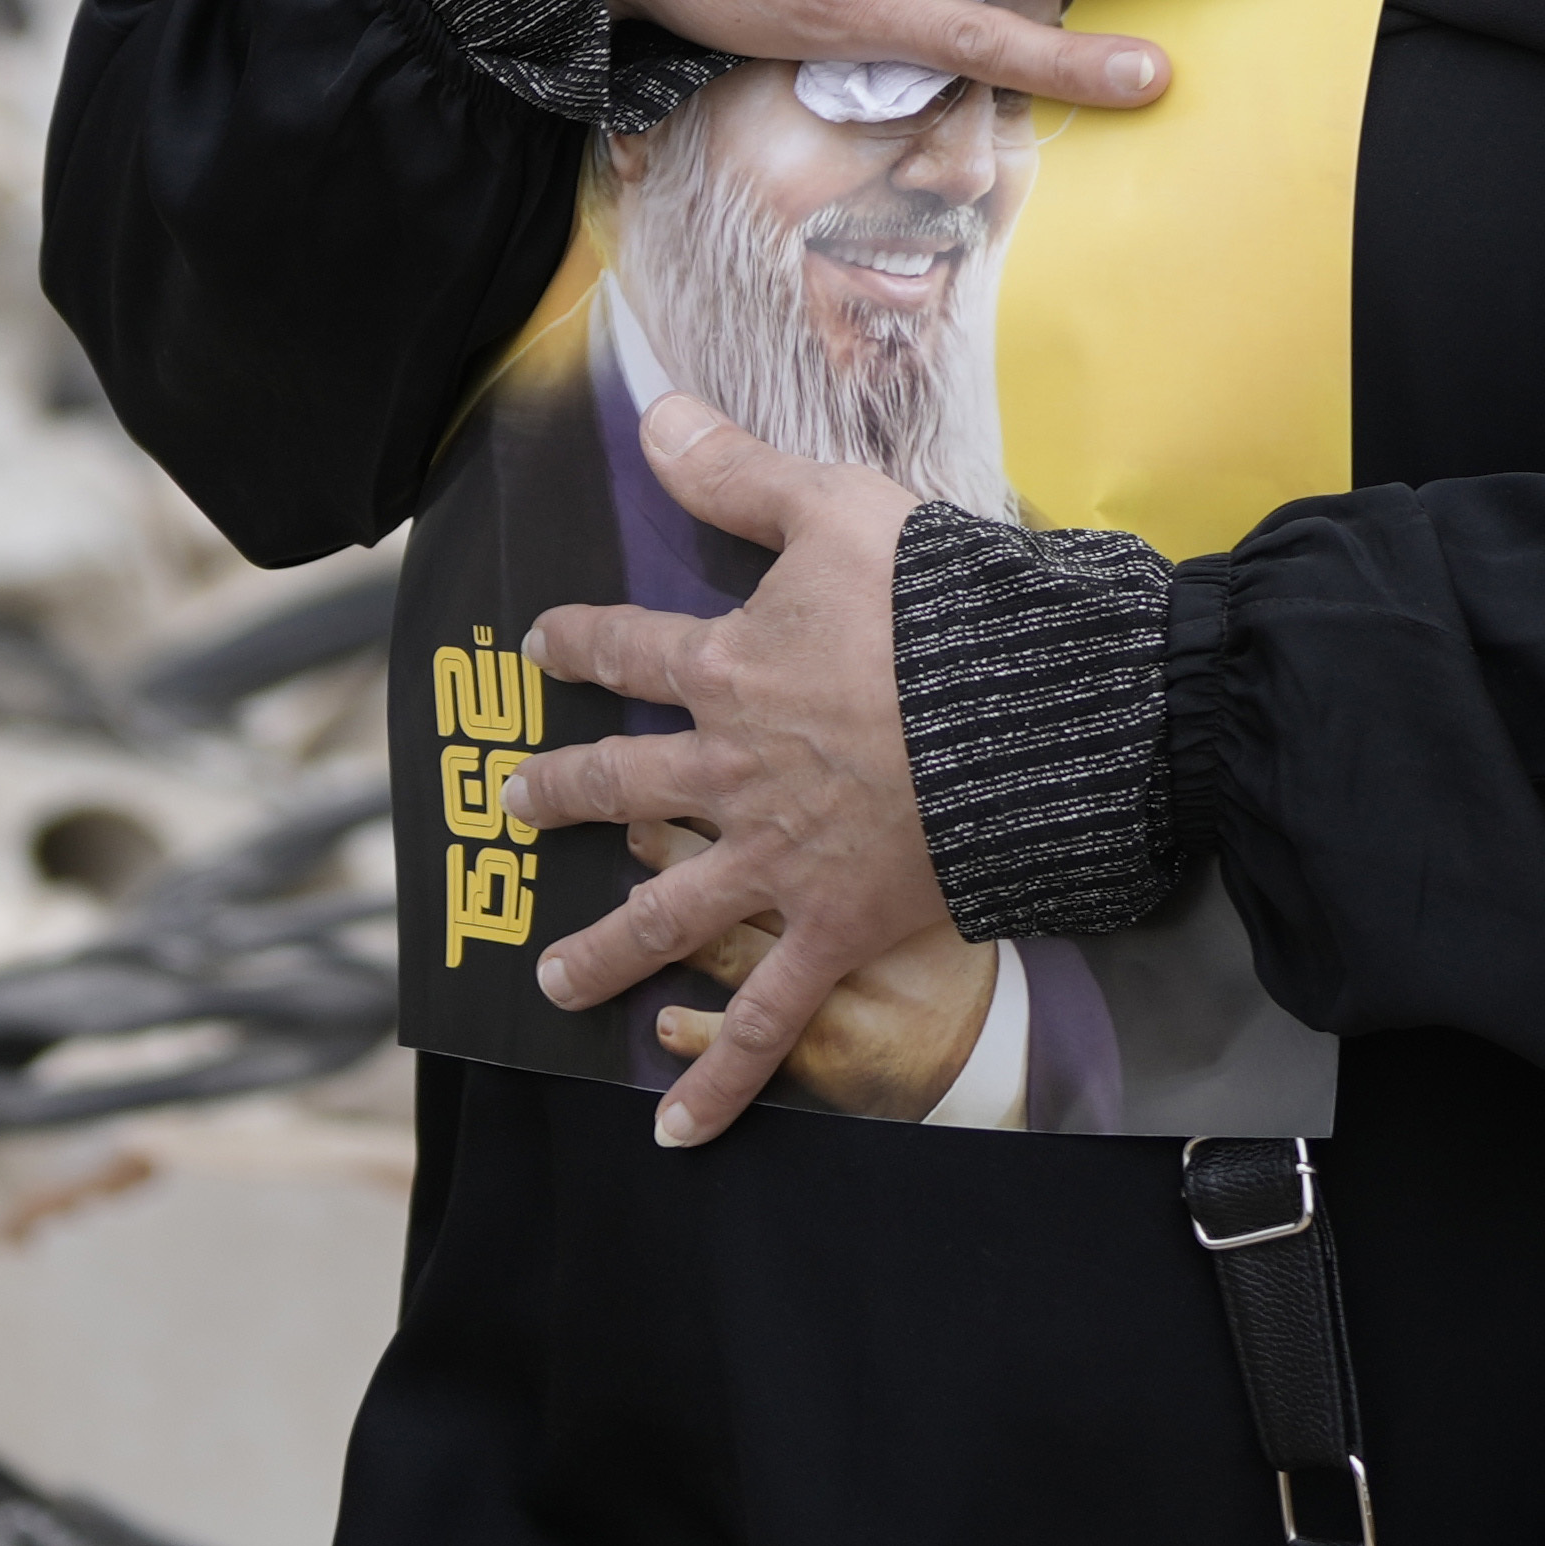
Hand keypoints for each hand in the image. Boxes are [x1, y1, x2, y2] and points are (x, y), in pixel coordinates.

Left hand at [515, 394, 952, 1143]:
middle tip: (514, 812)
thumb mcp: (837, 508)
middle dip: (564, 798)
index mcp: (728, 672)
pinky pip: (767, 1019)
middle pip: (622, 786)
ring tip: (553, 985)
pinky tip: (672, 1133)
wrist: (1030, 714)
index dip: (580, 641)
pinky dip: (720, 1080)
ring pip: (667, 914)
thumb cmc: (942, 607)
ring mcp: (775, 862)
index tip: (540, 644)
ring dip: (603, 954)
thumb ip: (740, 470)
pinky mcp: (830, 930)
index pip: (629, 649)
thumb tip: (655, 412)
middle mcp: (730, 774)